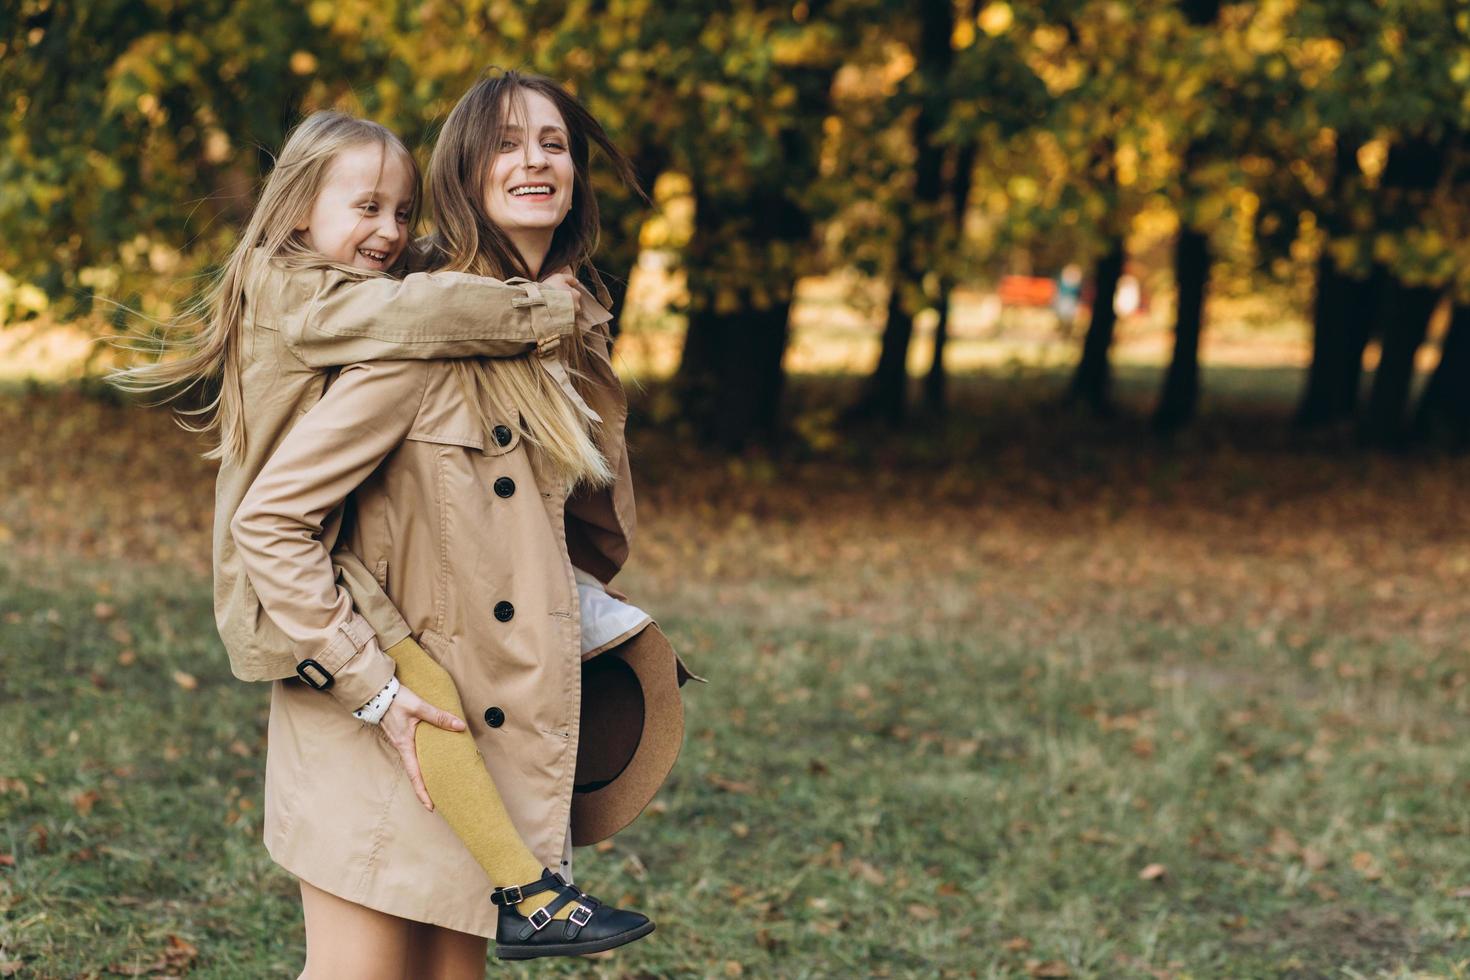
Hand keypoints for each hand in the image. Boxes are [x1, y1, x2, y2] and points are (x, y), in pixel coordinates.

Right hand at [378, 683, 466, 810]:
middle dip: (426, 787)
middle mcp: (402, 748)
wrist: (377, 692)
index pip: (415, 775)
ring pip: (415, 763)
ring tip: (440, 781)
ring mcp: (401, 742)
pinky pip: (413, 752)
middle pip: (415, 773)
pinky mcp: (402, 735)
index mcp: (405, 746)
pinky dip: (423, 760)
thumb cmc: (395, 700)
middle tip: (441, 798)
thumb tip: (459, 726)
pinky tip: (432, 758)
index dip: (423, 792)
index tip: (431, 807)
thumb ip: (438, 716)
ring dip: (425, 773)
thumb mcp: (418, 707)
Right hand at [542, 270, 583, 319]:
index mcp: (577, 294)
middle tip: (554, 300)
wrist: (541, 304)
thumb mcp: (559, 277)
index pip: (574, 293)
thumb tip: (577, 282)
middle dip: (566, 302)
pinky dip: (560, 318)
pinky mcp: (566, 323)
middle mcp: (577, 306)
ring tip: (552, 308)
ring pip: (569, 313)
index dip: (565, 292)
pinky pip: (564, 321)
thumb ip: (570, 278)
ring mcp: (572, 316)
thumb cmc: (551, 288)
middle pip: (573, 303)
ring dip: (563, 311)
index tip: (557, 292)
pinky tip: (552, 315)